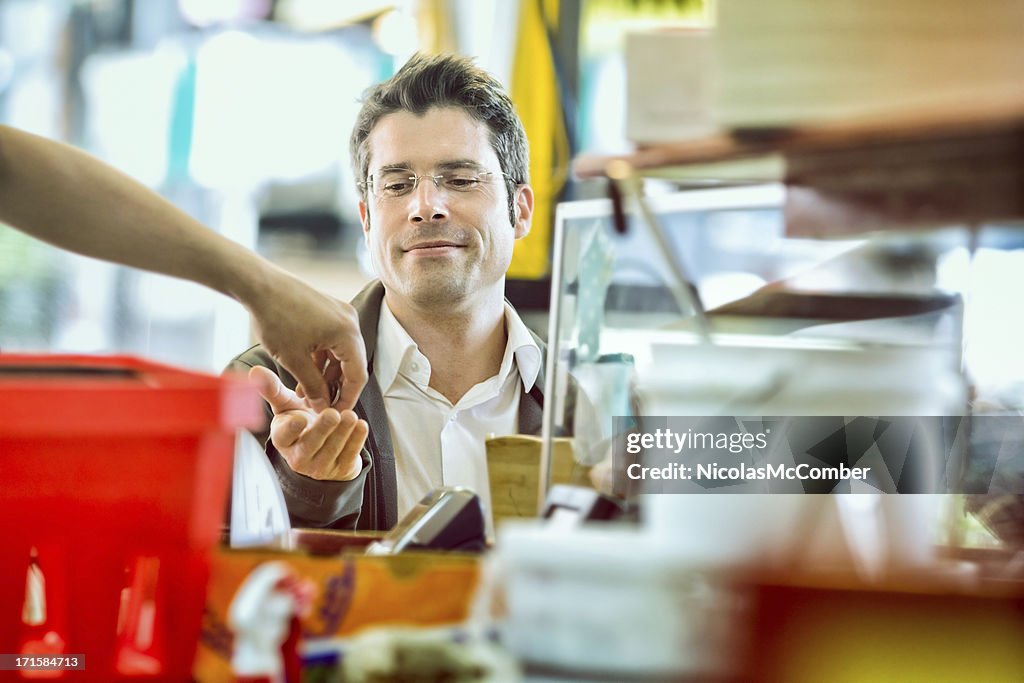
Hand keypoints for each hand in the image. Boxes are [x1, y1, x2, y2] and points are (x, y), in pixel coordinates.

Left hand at [246, 271, 367, 412]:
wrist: (259, 284)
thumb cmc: (275, 318)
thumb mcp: (293, 360)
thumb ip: (312, 386)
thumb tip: (322, 407)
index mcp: (347, 333)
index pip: (357, 375)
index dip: (348, 398)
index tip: (337, 414)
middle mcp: (350, 321)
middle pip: (352, 363)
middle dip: (337, 387)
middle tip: (322, 406)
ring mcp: (341, 314)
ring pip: (341, 353)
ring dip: (328, 373)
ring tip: (309, 392)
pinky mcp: (329, 311)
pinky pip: (333, 341)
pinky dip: (323, 358)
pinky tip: (307, 372)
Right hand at [250, 366, 367, 480]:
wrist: (322, 446)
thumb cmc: (301, 421)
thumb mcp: (287, 406)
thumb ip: (273, 390)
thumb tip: (254, 372)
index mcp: (284, 440)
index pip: (284, 436)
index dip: (292, 429)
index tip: (300, 418)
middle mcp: (299, 456)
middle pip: (311, 444)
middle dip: (323, 429)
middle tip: (332, 413)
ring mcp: (320, 466)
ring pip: (332, 450)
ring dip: (343, 433)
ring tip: (350, 416)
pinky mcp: (340, 468)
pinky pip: (349, 455)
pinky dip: (356, 441)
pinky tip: (361, 426)